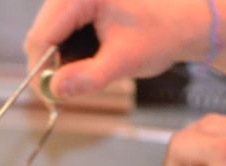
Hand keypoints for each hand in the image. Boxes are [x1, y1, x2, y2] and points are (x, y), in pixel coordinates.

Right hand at [24, 0, 210, 99]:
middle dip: (48, 67)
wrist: (186, 21)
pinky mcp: (79, 5)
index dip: (39, 70)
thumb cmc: (162, 33)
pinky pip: (61, 32)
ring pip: (48, 34)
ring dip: (58, 61)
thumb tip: (55, 91)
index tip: (49, 97)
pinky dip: (68, 52)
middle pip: (41, 33)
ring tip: (79, 79)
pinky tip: (85, 64)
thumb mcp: (125, 60)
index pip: (42, 35)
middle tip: (61, 95)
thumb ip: (88, 77)